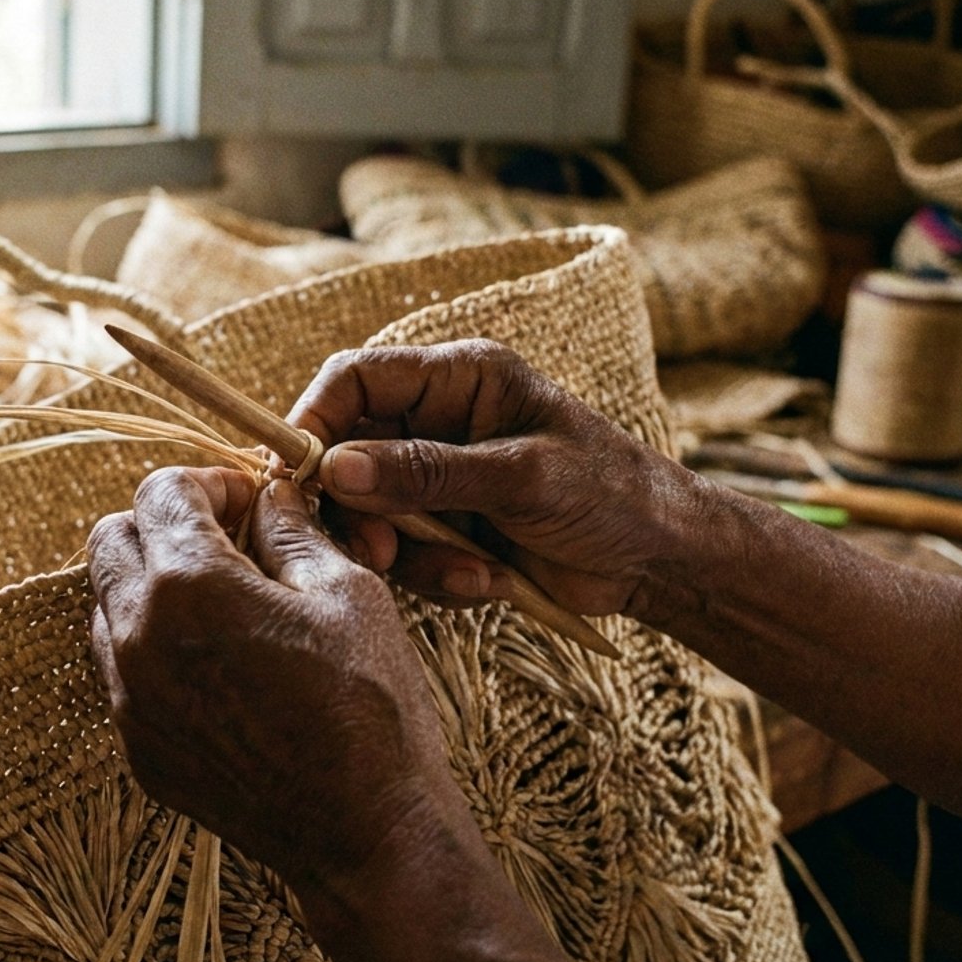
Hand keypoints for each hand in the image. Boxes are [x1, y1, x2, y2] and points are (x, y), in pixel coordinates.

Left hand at [86, 466, 607, 961]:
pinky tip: (218, 660)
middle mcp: (138, 638)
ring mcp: (130, 698)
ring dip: (151, 583)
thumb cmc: (370, 707)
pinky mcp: (137, 746)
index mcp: (190, 586)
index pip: (160, 492)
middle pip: (111, 539)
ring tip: (224, 600)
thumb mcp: (346, 593)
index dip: (209, 481)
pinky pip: (120, 669)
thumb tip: (271, 494)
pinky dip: (152, 644)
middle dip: (164, 524)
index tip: (249, 499)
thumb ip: (293, 530)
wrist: (364, 833)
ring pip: (105, 604)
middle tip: (230, 538)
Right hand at [287, 339, 706, 618]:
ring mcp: (440, 481)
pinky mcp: (449, 531)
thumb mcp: (521, 478)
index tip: (298, 478)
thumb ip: (427, 473)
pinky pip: (406, 556)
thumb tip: (338, 467)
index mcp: (458, 379)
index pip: (354, 380)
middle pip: (349, 454)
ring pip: (372, 515)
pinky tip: (490, 583)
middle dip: (360, 510)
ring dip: (409, 555)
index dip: (314, 422)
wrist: (662, 560)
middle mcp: (438, 423)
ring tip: (470, 574)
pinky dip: (439, 577)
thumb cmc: (611, 494)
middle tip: (379, 551)